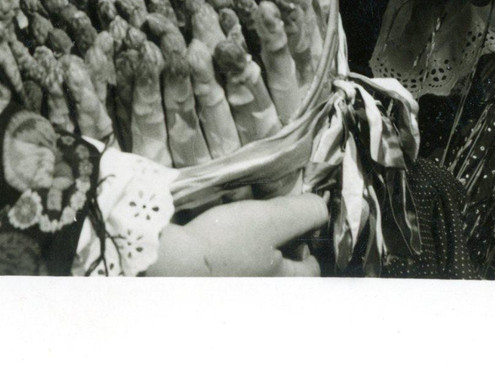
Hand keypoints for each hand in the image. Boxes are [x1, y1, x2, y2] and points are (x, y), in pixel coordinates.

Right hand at [146, 193, 327, 276]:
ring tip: (246, 209)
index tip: (302, 222)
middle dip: (280, 234)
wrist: (170, 259)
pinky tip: (223, 220)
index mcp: (280, 281)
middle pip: (281, 262)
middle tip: (271, 210)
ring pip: (256, 256)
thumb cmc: (226, 242)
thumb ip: (304, 212)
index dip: (311, 242)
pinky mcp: (212, 275)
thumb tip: (324, 208)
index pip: (309, 268)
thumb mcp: (272, 220)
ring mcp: (235, 283)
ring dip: (254, 233)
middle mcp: (260, 287)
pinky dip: (232, 238)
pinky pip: (232, 255)